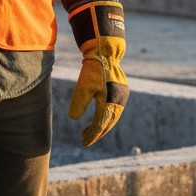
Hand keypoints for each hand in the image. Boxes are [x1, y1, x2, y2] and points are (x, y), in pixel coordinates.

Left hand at [68, 2, 129, 146]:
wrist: (106, 52)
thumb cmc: (93, 69)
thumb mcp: (83, 86)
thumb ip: (79, 103)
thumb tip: (74, 118)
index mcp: (110, 101)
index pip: (101, 124)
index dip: (92, 134)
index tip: (83, 142)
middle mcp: (119, 101)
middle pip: (108, 123)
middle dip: (97, 133)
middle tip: (85, 140)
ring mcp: (122, 96)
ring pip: (112, 117)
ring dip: (102, 126)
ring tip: (89, 132)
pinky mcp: (121, 92)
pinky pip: (114, 110)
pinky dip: (106, 117)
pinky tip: (98, 119)